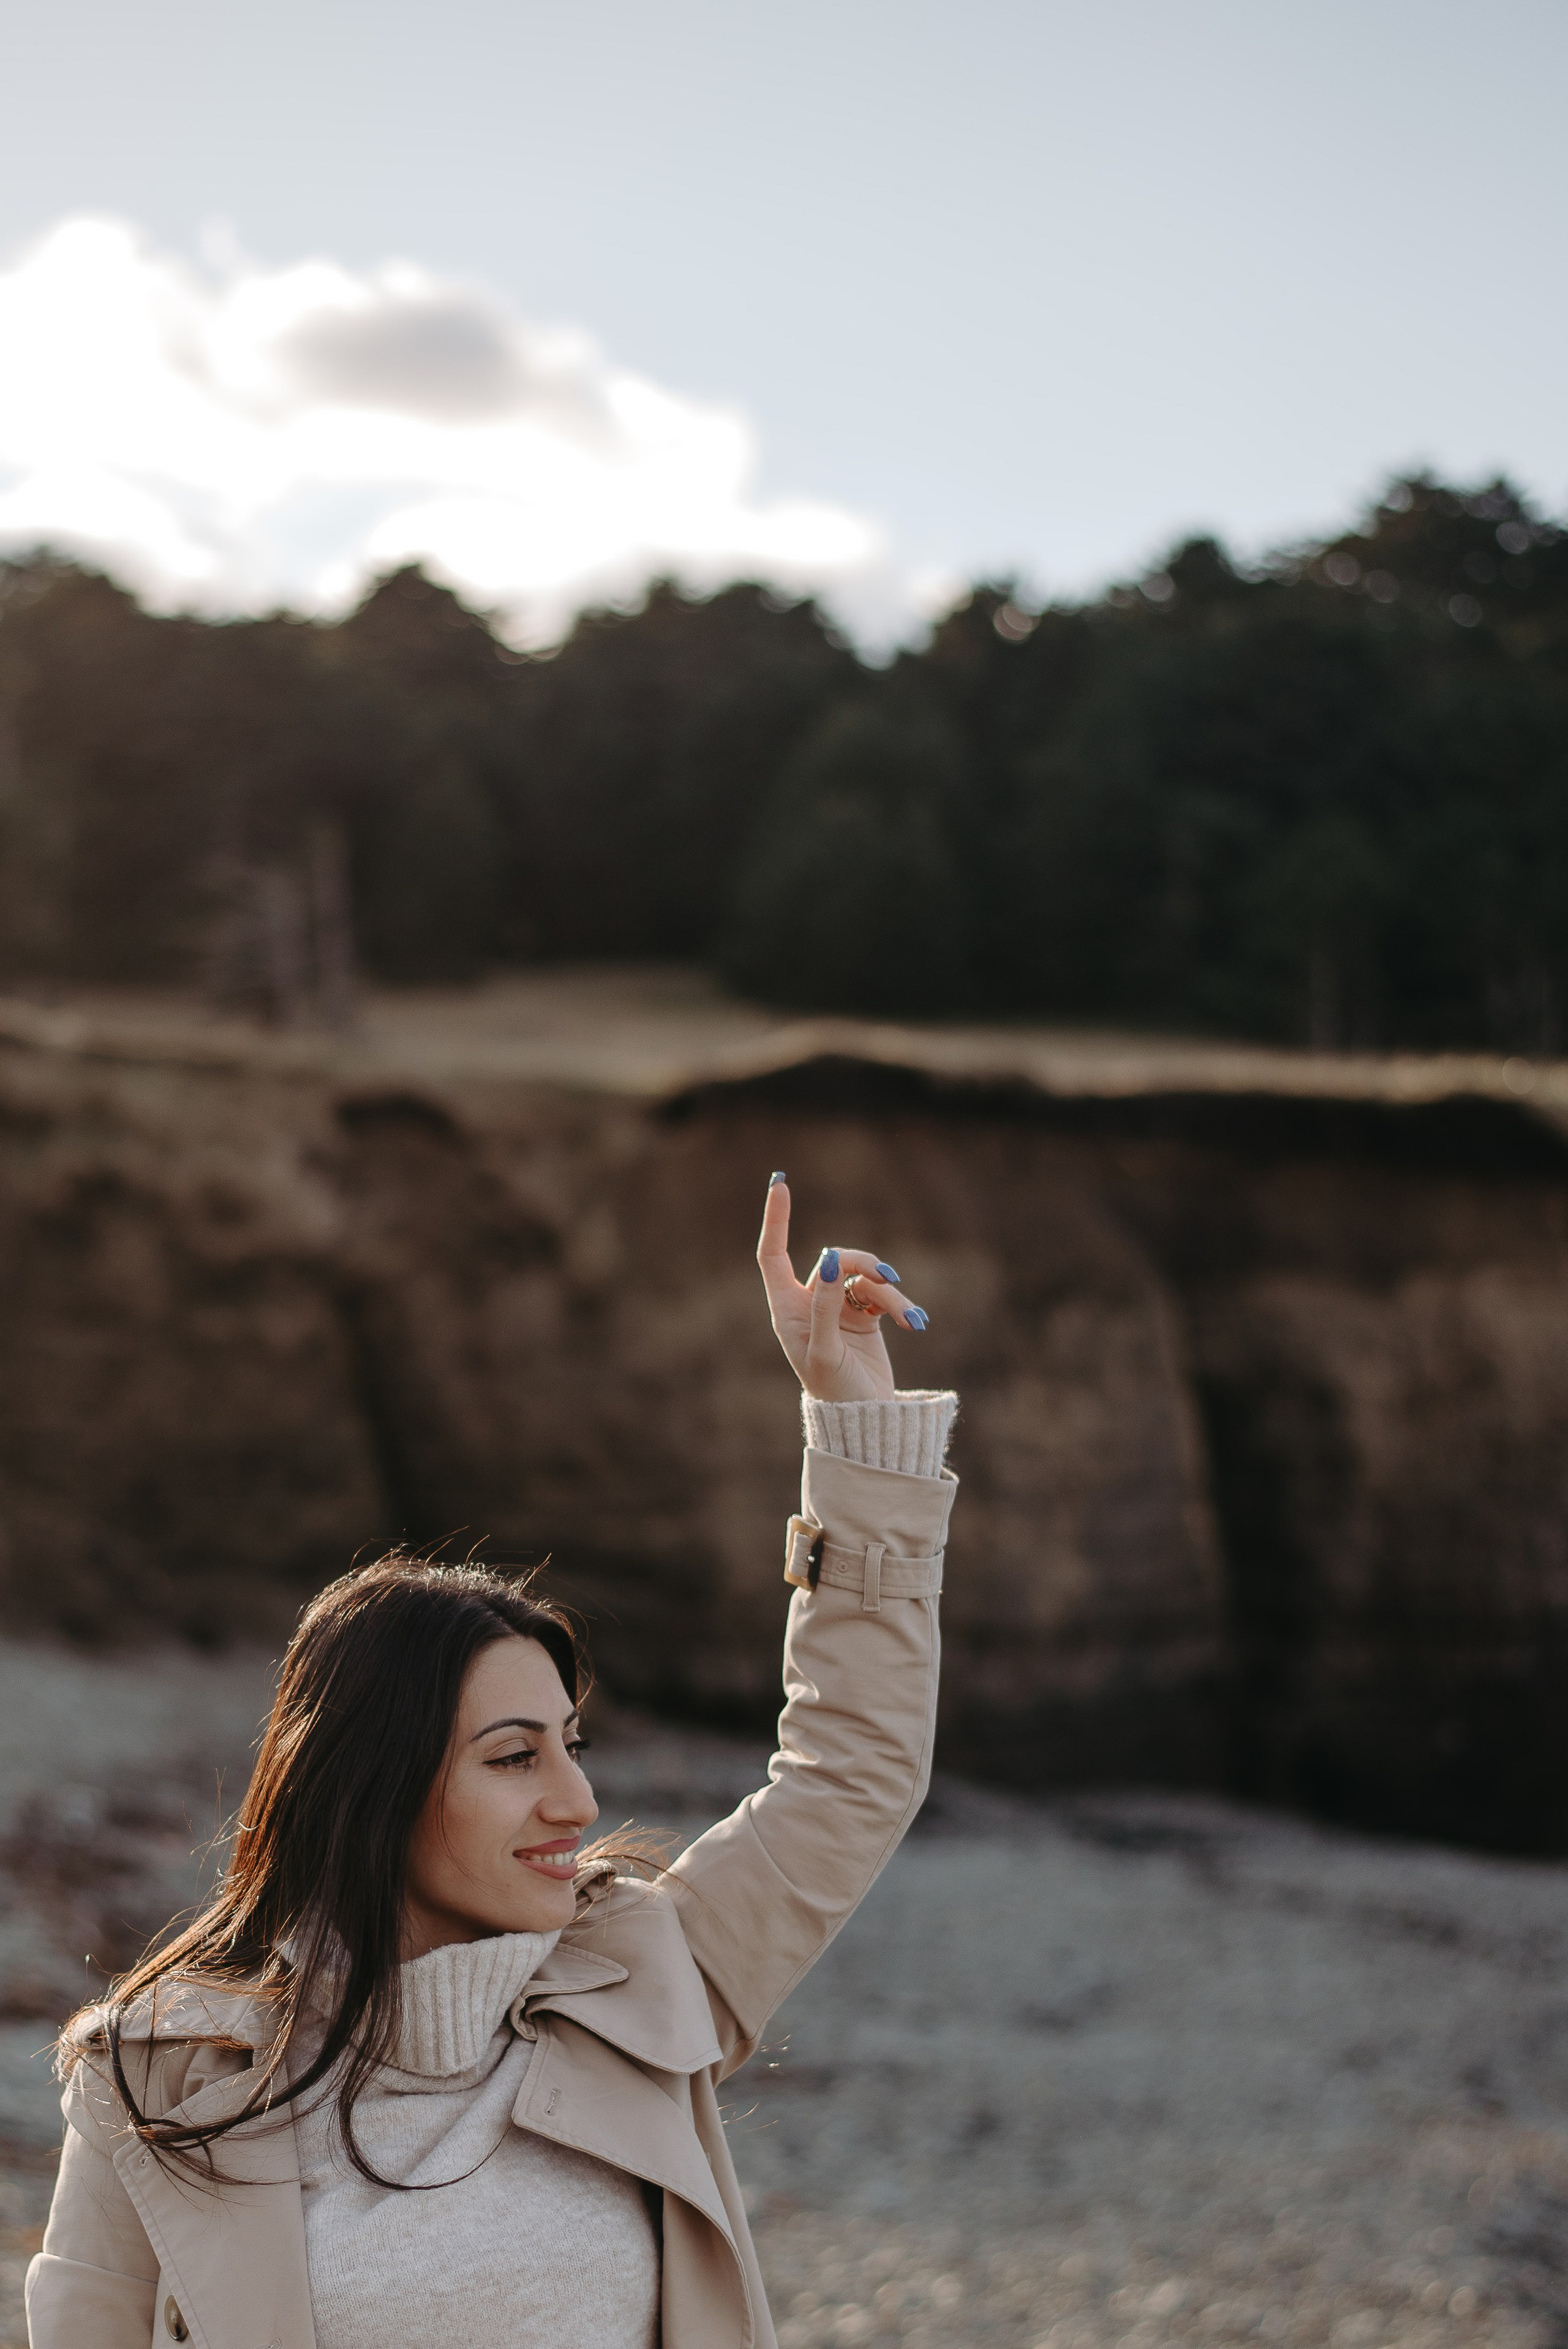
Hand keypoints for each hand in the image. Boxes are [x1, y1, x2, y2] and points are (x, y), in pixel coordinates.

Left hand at [756, 1174, 929, 1401]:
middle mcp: (809, 1302)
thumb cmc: (835, 1391)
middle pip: (836, 1259)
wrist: (866, 1421)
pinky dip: (899, 1305)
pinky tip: (915, 1322)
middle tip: (887, 1278)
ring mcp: (839, 1307)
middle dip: (862, 1263)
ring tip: (909, 1319)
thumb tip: (831, 1258)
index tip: (781, 1182)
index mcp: (786, 1309)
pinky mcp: (866, 1315)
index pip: (773, 1254)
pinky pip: (883, 1293)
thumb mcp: (826, 1350)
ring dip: (889, 1293)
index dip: (776, 1219)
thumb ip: (825, 1305)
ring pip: (865, 1276)